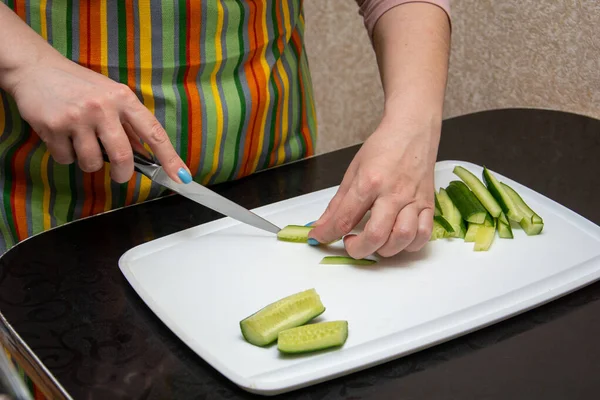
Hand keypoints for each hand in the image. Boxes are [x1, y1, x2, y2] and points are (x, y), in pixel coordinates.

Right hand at [9, 57, 191, 183]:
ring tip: (83, 144)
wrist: (35, 69)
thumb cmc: (79, 85)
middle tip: (121, 175)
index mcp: (123, 98)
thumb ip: (128, 124)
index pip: (153, 133)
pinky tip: (63, 138)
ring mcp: (77, 117)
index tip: (181, 176)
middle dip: (124, 174)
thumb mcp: (110, 96)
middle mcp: (102, 107)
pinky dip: (67, 156)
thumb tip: (148, 155)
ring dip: (90, 162)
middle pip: (124, 157)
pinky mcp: (53, 127)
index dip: (170, 158)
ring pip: (93, 163)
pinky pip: (67, 159)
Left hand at [308, 115, 439, 257]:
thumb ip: (338, 203)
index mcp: (369, 182)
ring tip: (375, 242)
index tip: (319, 238)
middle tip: (351, 244)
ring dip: (384, 249)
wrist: (412, 131)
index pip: (345, 218)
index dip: (327, 234)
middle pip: (376, 235)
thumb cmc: (384, 148)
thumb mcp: (353, 171)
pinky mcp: (428, 204)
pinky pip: (423, 235)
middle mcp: (393, 193)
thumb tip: (322, 225)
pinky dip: (409, 244)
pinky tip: (397, 239)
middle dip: (358, 249)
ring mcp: (413, 200)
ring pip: (402, 238)